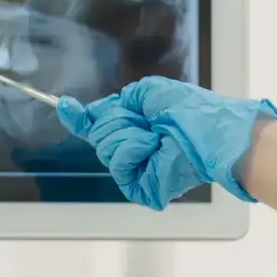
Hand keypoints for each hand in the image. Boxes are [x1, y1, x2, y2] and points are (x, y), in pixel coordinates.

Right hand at [56, 77, 276, 208]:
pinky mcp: (140, 185)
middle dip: (117, 121)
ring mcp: (136, 168)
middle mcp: (134, 148)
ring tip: (155, 136)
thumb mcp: (147, 92)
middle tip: (145, 120)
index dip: (81, 118)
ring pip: (106, 149)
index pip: (100, 126)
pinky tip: (152, 147)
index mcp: (136, 126)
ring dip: (128, 135)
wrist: (210, 132)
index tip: (66, 107)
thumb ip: (116, 102)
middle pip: (99, 135)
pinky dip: (133, 151)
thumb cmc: (190, 110)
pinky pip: (118, 165)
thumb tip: (89, 112)